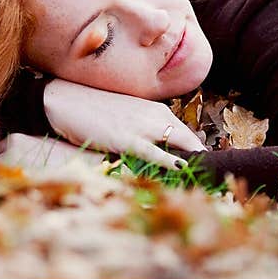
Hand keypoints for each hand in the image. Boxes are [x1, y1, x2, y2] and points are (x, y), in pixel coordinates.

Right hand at [42, 78, 206, 169]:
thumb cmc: (93, 108)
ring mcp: (142, 127)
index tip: (206, 169)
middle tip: (211, 177)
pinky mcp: (127, 139)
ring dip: (193, 162)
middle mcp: (156, 116)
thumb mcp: (126, 114)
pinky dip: (171, 162)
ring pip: (179, 145)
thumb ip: (146, 128)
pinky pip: (155, 154)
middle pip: (190, 141)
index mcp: (157, 110)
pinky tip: (183, 170)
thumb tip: (160, 149)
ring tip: (206, 179)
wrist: (65, 99)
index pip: (188, 135)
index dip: (198, 153)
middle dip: (202, 159)